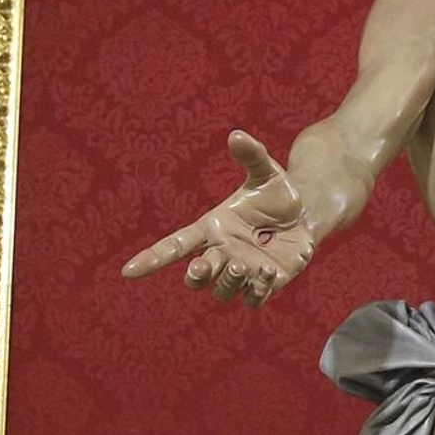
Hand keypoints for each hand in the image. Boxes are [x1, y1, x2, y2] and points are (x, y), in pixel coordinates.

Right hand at [121, 131, 314, 309]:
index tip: (128, 271)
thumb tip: (236, 135)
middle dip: (196, 275)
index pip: (175, 245)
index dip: (151, 258)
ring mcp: (242, 273)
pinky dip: (257, 290)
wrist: (305, 214)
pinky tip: (269, 271)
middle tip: (204, 265)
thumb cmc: (277, 193)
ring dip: (227, 282)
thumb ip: (251, 155)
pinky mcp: (264, 285)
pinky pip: (252, 299)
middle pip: (195, 276)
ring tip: (242, 266)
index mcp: (211, 228)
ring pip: (220, 291)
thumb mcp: (265, 172)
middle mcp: (221, 254)